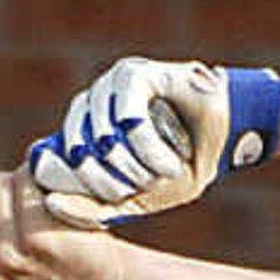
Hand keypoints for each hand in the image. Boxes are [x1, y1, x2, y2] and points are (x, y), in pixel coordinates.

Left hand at [26, 57, 279, 222]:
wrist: (230, 134)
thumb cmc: (183, 163)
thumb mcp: (138, 196)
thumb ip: (96, 206)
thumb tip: (49, 205)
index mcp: (82, 131)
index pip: (53, 163)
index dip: (81, 189)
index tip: (119, 198)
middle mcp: (89, 105)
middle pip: (75, 153)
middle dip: (111, 182)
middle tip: (146, 190)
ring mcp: (108, 85)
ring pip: (103, 139)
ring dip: (136, 168)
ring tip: (164, 176)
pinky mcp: (133, 73)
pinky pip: (129, 120)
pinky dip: (150, 149)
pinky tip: (170, 162)